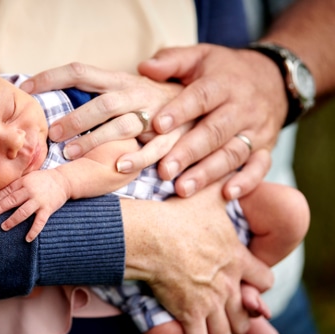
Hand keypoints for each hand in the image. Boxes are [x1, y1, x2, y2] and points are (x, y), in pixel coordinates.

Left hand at [0, 169, 70, 241]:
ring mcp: (39, 201)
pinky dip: (33, 231)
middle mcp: (31, 191)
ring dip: (13, 220)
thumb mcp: (28, 178)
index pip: (9, 190)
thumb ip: (15, 186)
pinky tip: (27, 239)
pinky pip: (40, 222)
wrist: (63, 180)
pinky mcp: (48, 209)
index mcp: (25, 182)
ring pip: (23, 212)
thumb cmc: (43, 180)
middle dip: (1, 208)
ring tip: (4, 227)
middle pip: (13, 200)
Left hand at [20, 62, 190, 170]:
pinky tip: (117, 166)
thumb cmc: (155, 96)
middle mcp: (135, 94)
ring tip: (69, 153)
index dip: (51, 77)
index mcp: (119, 79)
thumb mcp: (128, 84)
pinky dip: (137, 158)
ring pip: (122, 125)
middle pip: (102, 102)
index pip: (80, 71)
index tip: (26, 88)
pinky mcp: (170, 136)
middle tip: (51, 134)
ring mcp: (154, 115)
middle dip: (75, 118)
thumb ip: (100, 85)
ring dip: (95, 139)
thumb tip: (65, 83)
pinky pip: (154, 149)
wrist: (207, 98)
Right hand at [121, 179, 273, 333]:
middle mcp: (228, 283)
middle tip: (229, 320)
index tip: (247, 286)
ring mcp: (209, 301)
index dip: (258, 285)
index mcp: (236, 258)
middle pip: (246, 314)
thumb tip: (228, 171)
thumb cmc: (176, 214)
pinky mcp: (189, 313)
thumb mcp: (206, 196)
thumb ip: (222, 185)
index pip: (264, 280)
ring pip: (225, 332)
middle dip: (240, 320)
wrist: (150, 235)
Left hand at [138, 44, 284, 198]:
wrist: (272, 78)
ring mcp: (256, 130)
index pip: (201, 96)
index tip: (158, 125)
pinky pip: (260, 166)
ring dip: (208, 173)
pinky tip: (227, 195)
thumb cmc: (223, 71)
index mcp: (223, 83)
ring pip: (233, 153)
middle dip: (188, 152)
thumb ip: (172, 61)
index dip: (180, 111)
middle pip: (215, 131)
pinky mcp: (265, 148)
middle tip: (164, 171)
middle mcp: (242, 107)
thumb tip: (143, 67)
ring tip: (182, 189)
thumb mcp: (200, 57)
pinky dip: (247, 182)